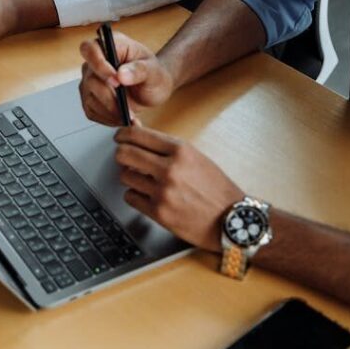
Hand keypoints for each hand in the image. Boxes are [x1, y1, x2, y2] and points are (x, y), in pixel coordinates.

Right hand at [79, 31, 173, 125]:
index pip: (90, 49)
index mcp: (112, 45)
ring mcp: (90, 80)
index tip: (116, 81)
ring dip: (111, 111)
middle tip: (128, 108)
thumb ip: (139, 70)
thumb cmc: (154, 74)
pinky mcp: (90, 97)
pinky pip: (92, 111)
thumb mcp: (153, 71)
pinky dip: (108, 119)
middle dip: (109, 97)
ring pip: (89, 98)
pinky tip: (123, 118)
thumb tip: (121, 75)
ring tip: (130, 116)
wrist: (153, 89)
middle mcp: (96, 61)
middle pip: (90, 79)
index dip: (99, 65)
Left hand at [114, 126, 242, 251]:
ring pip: (125, 176)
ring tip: (143, 178)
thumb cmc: (215, 187)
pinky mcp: (158, 212)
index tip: (120, 136)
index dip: (123, 134)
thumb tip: (137, 130)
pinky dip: (135, 195)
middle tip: (124, 156)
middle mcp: (170, 169)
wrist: (229, 218)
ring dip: (131, 176)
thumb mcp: (195, 157)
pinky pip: (131, 197)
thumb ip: (166, 146)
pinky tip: (147, 194)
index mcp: (181, 150)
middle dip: (121, 153)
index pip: (139, 135)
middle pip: (125, 153)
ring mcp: (163, 191)